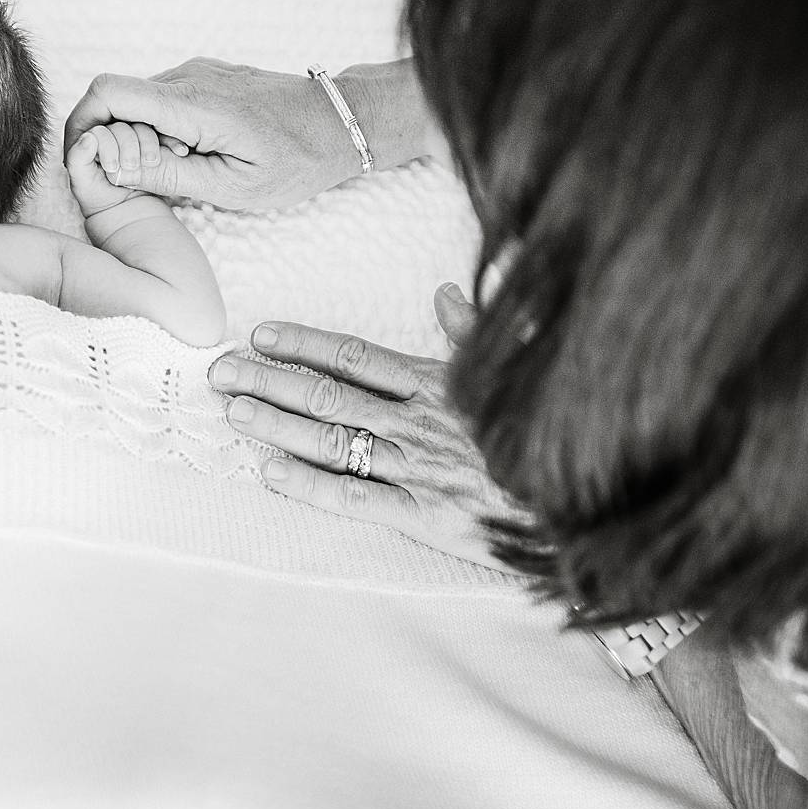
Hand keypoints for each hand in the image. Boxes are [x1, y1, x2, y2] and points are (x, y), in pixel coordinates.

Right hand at [63, 57, 396, 210]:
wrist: (343, 123)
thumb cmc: (298, 160)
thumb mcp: (232, 187)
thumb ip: (167, 175)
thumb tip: (110, 165)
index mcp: (193, 104)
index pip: (107, 92)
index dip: (82, 125)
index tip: (86, 161)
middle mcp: (189, 78)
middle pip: (116, 99)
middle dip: (113, 140)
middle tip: (143, 181)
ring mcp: (198, 73)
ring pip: (138, 101)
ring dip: (139, 137)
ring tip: (179, 171)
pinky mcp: (206, 77)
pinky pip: (162, 99)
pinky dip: (160, 129)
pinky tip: (193, 155)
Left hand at [64, 120, 164, 216]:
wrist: (128, 213)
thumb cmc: (99, 199)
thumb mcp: (82, 182)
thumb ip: (77, 159)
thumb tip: (89, 136)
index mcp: (93, 139)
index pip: (102, 129)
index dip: (107, 145)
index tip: (111, 168)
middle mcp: (112, 134)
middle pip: (123, 127)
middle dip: (128, 146)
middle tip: (130, 167)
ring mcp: (134, 139)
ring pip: (143, 128)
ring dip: (147, 143)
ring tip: (150, 162)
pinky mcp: (152, 145)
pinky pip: (165, 134)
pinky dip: (172, 141)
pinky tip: (178, 150)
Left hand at [209, 284, 528, 571]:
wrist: (587, 506)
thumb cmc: (546, 438)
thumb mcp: (512, 375)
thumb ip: (473, 335)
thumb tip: (444, 293)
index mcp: (436, 383)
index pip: (353, 355)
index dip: (302, 342)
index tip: (259, 334)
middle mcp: (418, 421)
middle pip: (327, 393)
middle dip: (268, 379)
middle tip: (220, 371)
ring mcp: (418, 467)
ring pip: (330, 439)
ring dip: (276, 424)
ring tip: (233, 411)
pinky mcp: (425, 515)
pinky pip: (354, 496)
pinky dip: (308, 483)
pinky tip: (269, 471)